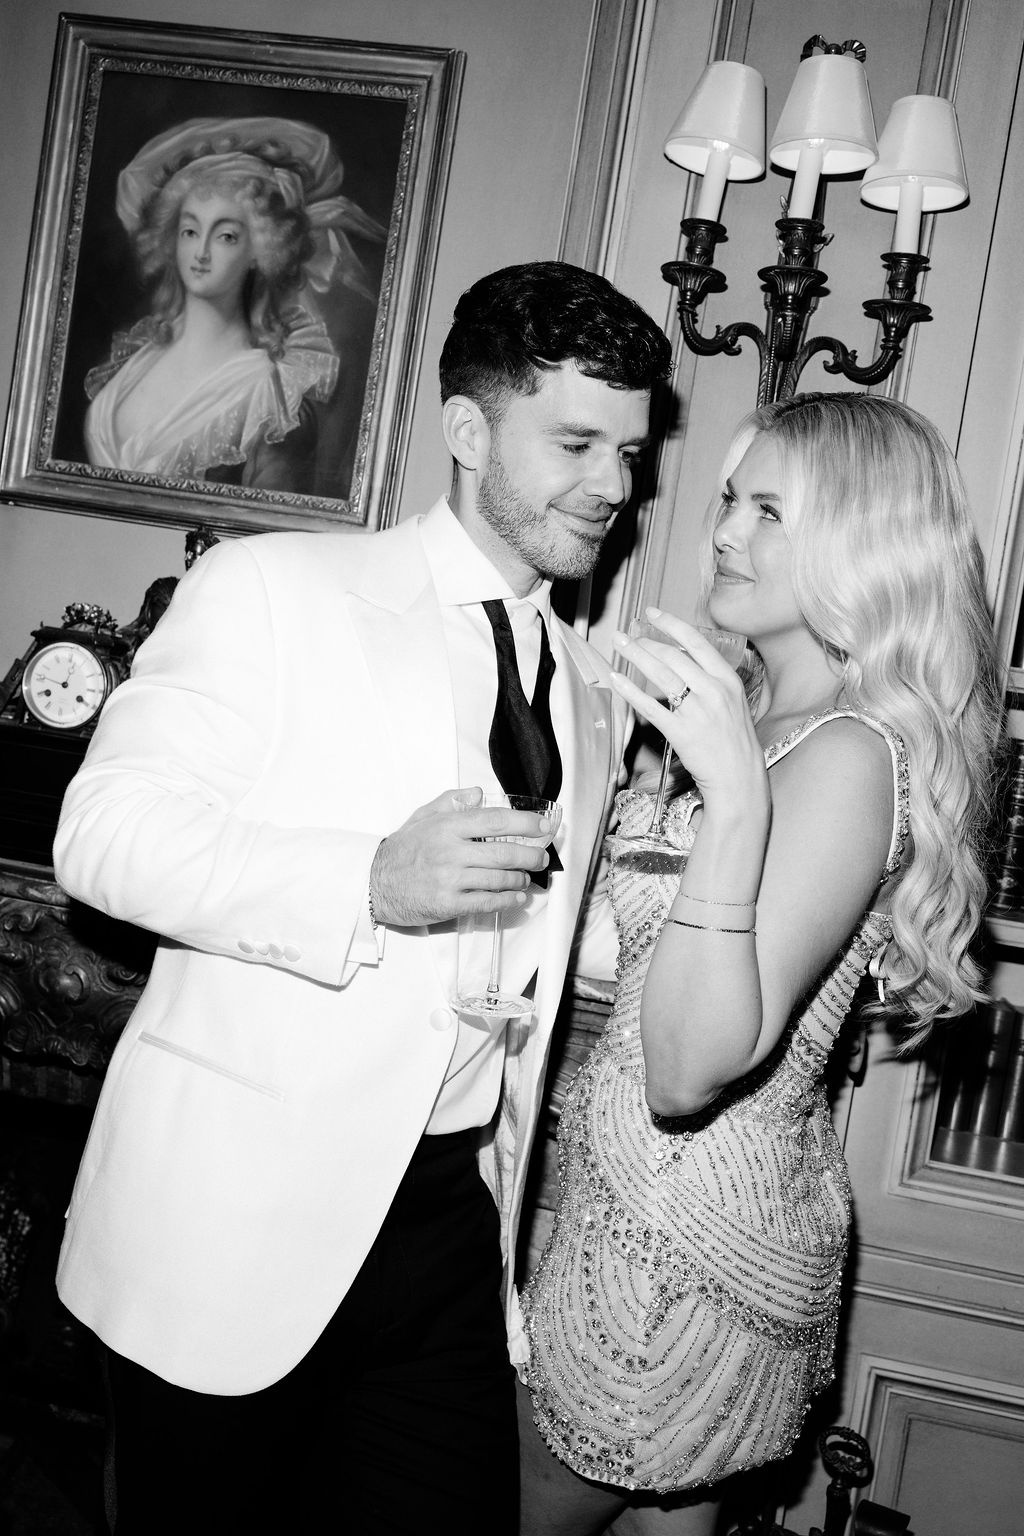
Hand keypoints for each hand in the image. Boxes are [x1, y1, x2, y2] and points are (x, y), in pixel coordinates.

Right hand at [368, 787, 553, 927]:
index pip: (495, 821)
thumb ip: (450, 802)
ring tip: (526, 878)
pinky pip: (485, 902)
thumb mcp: (422, 816)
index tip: (543, 827)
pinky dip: (506, 900)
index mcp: (447, 826)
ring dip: (520, 879)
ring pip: (498, 878)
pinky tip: (516, 897)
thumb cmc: (402, 850)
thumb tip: (477, 793)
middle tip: (542, 858)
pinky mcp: (447, 904)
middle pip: (504, 852)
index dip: (525, 824)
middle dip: (530, 856)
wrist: (374, 883)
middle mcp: (450, 851)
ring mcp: (449, 879)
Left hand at [611, 610, 765, 814]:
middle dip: (647, 642)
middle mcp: (713, 691)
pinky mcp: (681, 732)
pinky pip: (650, 706)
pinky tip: (617, 679)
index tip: (653, 613)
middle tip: (630, 636)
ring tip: (620, 645)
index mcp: (728, 680)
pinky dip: (631, 691)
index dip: (672, 624)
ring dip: (636, 656)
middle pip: (673, 656)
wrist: (739, 777)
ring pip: (661, 675)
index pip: (697, 642)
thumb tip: (683, 660)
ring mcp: (697, 711)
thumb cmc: (735, 741)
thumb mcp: (733, 702)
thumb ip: (711, 681)